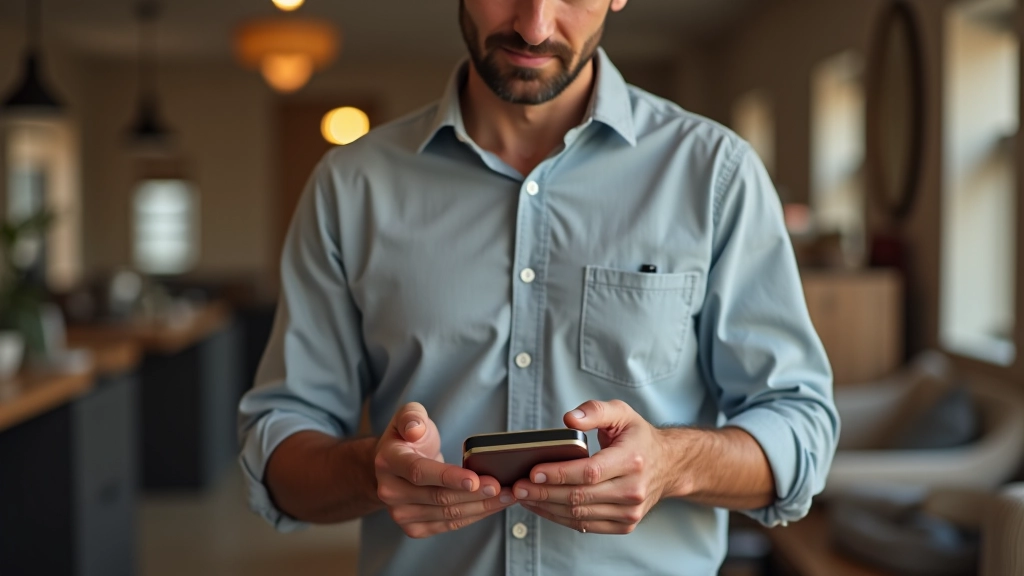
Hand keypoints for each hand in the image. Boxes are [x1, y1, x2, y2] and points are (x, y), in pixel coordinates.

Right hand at [374, 402, 515, 537]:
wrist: (396, 465)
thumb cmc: (409, 437)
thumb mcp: (409, 416)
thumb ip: (412, 416)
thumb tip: (415, 430)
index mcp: (388, 461)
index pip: (419, 472)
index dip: (448, 477)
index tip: (475, 480)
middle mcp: (390, 491)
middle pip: (438, 497)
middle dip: (474, 493)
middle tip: (502, 486)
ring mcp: (400, 513)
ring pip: (447, 514)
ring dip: (481, 507)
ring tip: (507, 496)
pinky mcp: (414, 527)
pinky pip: (449, 524)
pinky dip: (475, 515)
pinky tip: (494, 505)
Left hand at [513, 400, 672, 534]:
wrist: (668, 465)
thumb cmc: (638, 437)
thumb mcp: (622, 412)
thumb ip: (595, 411)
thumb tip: (569, 420)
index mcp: (632, 460)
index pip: (590, 471)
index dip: (559, 473)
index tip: (533, 471)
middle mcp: (633, 489)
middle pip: (580, 496)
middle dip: (544, 492)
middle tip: (518, 487)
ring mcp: (630, 511)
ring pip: (579, 515)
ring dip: (547, 507)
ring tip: (524, 496)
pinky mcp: (625, 524)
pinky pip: (585, 525)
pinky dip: (559, 518)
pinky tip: (542, 506)